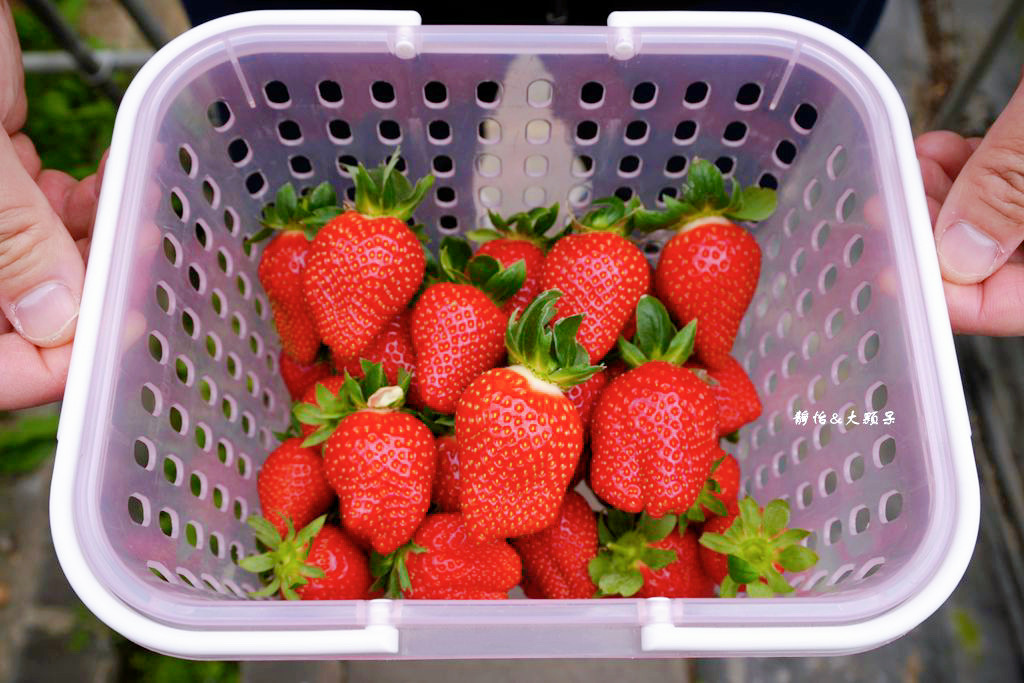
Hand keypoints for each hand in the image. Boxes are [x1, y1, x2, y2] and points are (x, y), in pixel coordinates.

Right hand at [0, 4, 102, 409]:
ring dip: (99, 245)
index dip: (54, 366)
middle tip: (152, 269)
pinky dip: (82, 201)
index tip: (128, 335)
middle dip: (92, 297)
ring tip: (141, 208)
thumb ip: (7, 237)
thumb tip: (57, 321)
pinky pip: (42, 212)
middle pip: (21, 320)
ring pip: (42, 266)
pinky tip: (111, 172)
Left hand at [917, 76, 1023, 334]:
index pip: (1021, 305)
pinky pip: (1018, 186)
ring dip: (949, 202)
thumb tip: (961, 255)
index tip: (897, 273)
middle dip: (941, 242)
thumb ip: (1014, 185)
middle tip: (892, 211)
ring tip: (917, 167)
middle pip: (1010, 269)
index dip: (956, 298)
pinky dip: (979, 172)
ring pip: (1006, 228)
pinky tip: (946, 150)